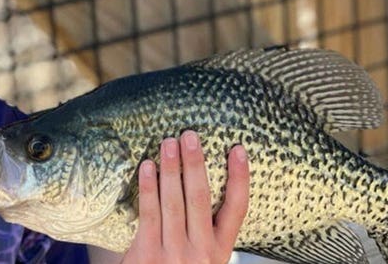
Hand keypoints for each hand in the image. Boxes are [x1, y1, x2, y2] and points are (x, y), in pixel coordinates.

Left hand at [122, 131, 249, 263]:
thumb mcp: (201, 258)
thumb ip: (203, 231)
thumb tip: (197, 181)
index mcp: (220, 250)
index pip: (237, 209)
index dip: (239, 178)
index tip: (239, 149)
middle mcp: (201, 252)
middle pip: (201, 199)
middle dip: (196, 164)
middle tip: (190, 135)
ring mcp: (174, 253)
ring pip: (174, 202)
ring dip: (171, 169)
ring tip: (168, 142)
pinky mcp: (147, 254)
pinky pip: (149, 213)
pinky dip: (148, 187)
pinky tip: (147, 167)